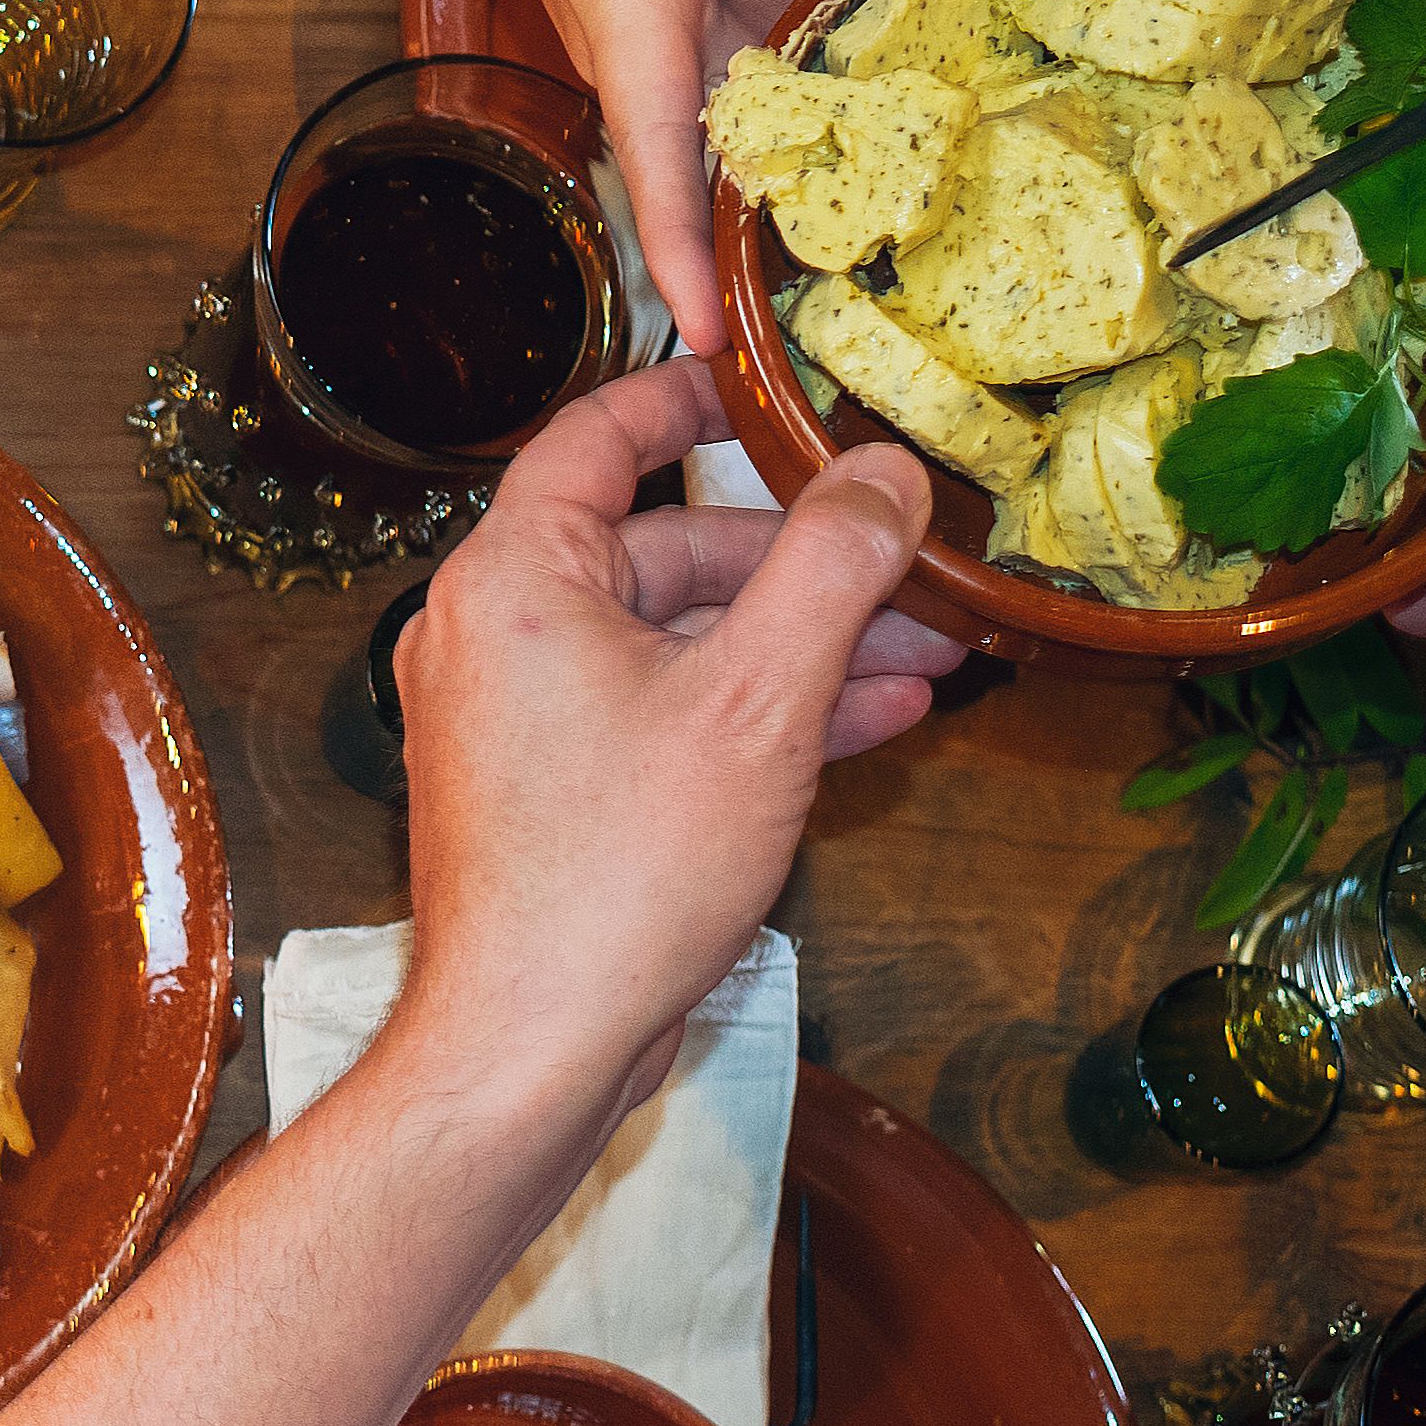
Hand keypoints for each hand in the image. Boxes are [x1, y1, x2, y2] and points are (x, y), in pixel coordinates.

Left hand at [389, 366, 959, 1116]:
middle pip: (662, 551)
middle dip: (800, 563)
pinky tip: (872, 720)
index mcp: (511, 579)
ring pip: (677, 642)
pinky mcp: (551, 789)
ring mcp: (517, 717)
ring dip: (800, 643)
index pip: (598, 440)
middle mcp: (493, 634)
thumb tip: (886, 472)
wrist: (533, 1042)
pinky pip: (662, 713)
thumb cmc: (618, 872)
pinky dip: (755, 711)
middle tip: (918, 566)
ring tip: (932, 651)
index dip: (688, 402)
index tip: (766, 383)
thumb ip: (831, 568)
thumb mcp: (759, 697)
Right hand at [396, 0, 935, 355]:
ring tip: (904, 185)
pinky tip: (882, 48)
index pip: (658, 157)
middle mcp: (631, 33)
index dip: (683, 253)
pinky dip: (798, 57)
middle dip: (768, 220)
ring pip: (728, 99)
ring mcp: (642, 12)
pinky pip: (733, 42)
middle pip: (702, 153)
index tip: (709, 344)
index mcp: (631, 7)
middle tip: (865, 287)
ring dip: (798, 138)